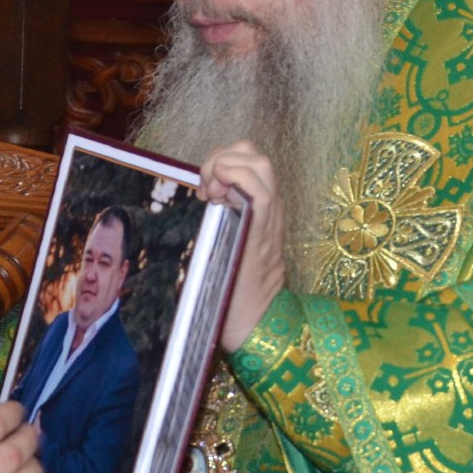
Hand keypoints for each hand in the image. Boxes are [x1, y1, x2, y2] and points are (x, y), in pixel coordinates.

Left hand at [198, 143, 284, 349]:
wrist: (255, 319)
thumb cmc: (234, 286)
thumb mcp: (228, 240)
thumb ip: (221, 217)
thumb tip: (201, 200)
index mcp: (261, 206)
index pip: (248, 160)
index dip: (222, 160)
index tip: (204, 188)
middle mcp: (270, 206)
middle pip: (254, 153)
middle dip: (222, 157)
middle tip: (206, 188)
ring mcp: (270, 216)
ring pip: (259, 163)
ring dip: (226, 166)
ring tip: (212, 194)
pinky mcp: (264, 230)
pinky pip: (261, 189)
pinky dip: (237, 179)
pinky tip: (218, 197)